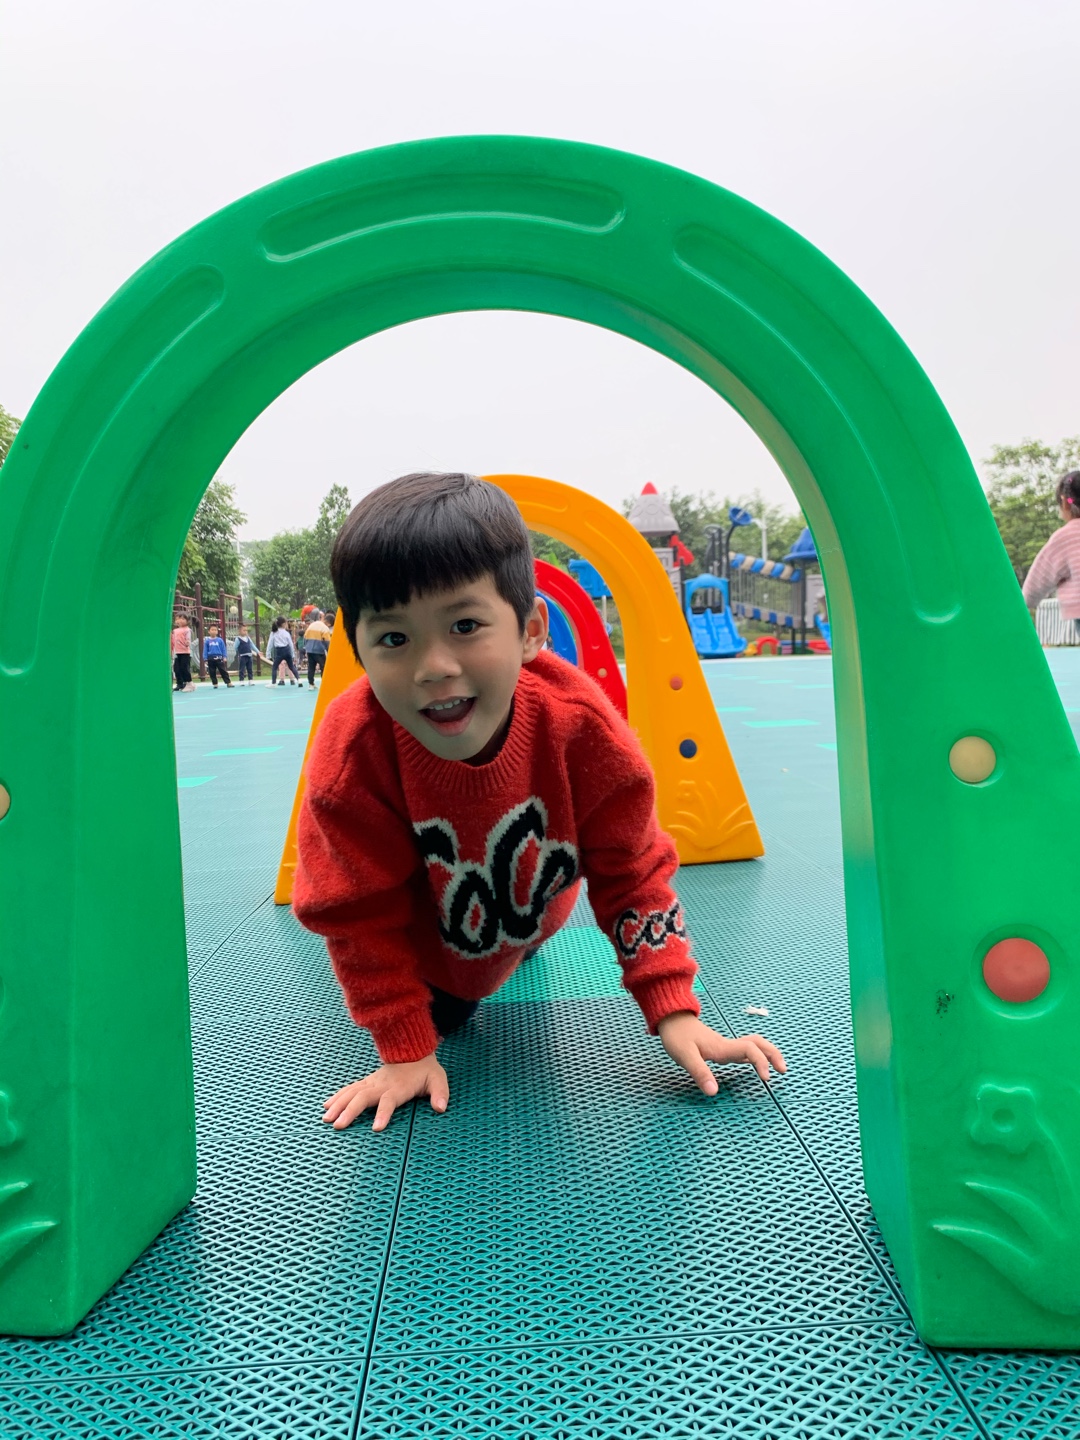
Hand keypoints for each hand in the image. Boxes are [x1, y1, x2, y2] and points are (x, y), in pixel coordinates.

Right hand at [322, 1054, 448, 1131]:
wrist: (412, 1050)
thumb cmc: (425, 1070)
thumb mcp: (438, 1079)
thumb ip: (440, 1093)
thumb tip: (441, 1108)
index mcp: (398, 1087)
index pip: (389, 1101)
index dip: (383, 1113)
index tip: (376, 1128)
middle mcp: (381, 1085)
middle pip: (363, 1098)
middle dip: (350, 1112)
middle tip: (338, 1125)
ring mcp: (372, 1083)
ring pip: (352, 1093)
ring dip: (338, 1105)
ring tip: (327, 1119)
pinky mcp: (366, 1082)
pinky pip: (349, 1089)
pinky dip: (337, 1097)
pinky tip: (326, 1106)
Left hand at [657, 1011, 785, 1094]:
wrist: (671, 1018)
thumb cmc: (677, 1036)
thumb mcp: (685, 1056)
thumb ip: (699, 1073)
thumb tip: (714, 1092)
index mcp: (722, 1048)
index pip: (749, 1050)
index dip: (761, 1062)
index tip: (766, 1078)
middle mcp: (727, 1045)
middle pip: (758, 1044)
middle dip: (773, 1055)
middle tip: (783, 1070)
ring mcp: (725, 1045)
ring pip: (753, 1045)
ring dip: (767, 1053)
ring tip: (777, 1067)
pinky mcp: (721, 1047)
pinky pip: (744, 1049)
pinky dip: (756, 1056)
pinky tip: (756, 1064)